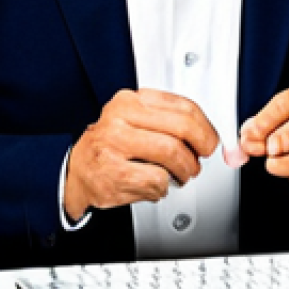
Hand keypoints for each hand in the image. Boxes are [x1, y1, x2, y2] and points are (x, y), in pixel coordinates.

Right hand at [64, 89, 219, 221]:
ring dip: (184, 171)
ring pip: (172, 154)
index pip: (182, 106)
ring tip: (179, 175)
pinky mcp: (114, 172)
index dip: (205, 127)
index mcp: (130, 101)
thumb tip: (207, 134)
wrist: (77, 172)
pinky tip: (154, 185)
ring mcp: (115, 144)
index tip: (211, 140)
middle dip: (199, 149)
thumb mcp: (134, 121)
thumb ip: (168, 121)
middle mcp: (120, 117)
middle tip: (198, 161)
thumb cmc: (111, 146)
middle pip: (181, 128)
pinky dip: (163, 187)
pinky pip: (158, 180)